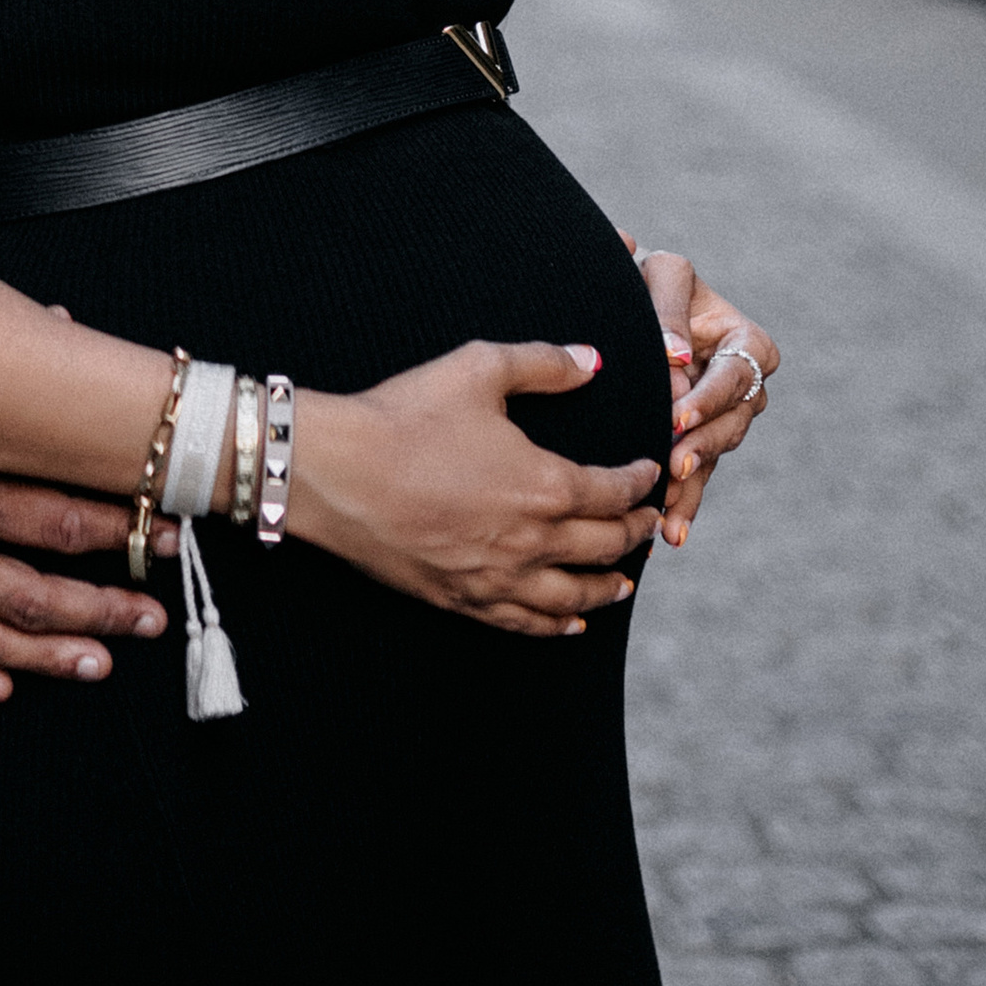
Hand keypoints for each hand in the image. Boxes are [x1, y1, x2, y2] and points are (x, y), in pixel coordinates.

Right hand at [291, 341, 659, 637]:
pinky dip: (556, 625)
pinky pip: (525, 623)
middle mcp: (533, 540)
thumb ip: (542, 363)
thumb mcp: (477, 370)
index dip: (639, 481)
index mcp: (545, 484)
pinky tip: (569, 623)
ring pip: (573, 595)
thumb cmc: (405, 416)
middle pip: (604, 545)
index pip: (613, 491)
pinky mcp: (462, 599)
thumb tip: (591, 360)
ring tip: (625, 583)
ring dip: (607, 587)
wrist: (336, 473)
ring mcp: (499, 577)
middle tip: (648, 523)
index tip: (649, 472)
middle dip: (634, 531)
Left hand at [620, 238, 779, 546]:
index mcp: (744, 340)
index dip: (710, 396)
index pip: (737, 373)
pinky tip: (670, 537)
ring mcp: (718, 417)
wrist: (623, 298)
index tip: (678, 414)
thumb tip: (674, 357)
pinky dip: (684, 506)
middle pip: (732, 421)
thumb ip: (668, 304)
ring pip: (713, 454)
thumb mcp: (661, 275)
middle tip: (673, 464)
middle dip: (703, 445)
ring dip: (692, 484)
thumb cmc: (645, 276)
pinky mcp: (695, 442)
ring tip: (667, 511)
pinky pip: (696, 477)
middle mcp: (739, 383)